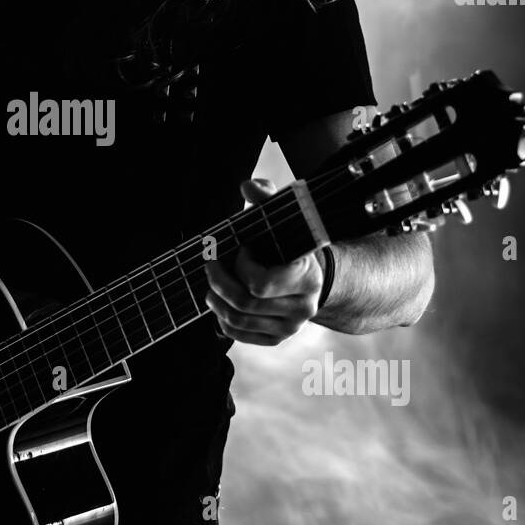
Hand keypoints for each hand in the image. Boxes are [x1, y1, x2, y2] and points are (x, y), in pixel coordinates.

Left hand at [204, 178, 324, 345]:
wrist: (314, 279)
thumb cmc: (291, 246)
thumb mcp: (285, 221)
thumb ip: (268, 200)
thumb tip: (248, 186)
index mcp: (307, 277)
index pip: (261, 283)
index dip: (242, 265)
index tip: (243, 248)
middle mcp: (303, 307)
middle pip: (245, 303)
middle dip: (219, 281)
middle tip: (210, 264)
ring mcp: (290, 327)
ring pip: (238, 320)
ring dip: (216, 300)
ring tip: (210, 283)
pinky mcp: (276, 338)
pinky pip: (238, 334)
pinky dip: (221, 319)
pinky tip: (220, 301)